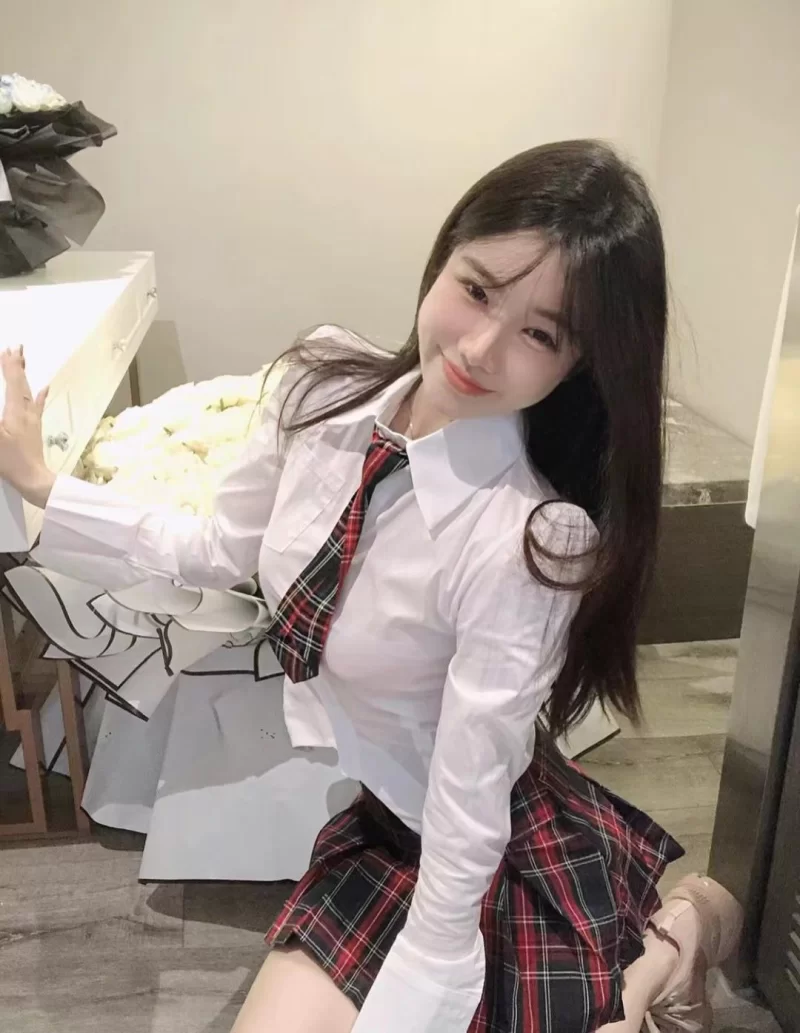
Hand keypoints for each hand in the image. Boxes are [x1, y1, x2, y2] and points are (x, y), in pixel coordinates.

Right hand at [0, 346, 54, 506]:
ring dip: (24, 375)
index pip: (12, 382)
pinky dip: (38, 394)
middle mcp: (26, 412)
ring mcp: (32, 420)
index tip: (7, 350)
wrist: (33, 479)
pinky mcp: (34, 429)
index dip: (9, 365)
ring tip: (23, 361)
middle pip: (22, 383)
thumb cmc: (11, 461)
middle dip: (17, 365)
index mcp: (15, 411)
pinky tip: (44, 387)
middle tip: (16, 348)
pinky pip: (37, 406)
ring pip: (28, 391)